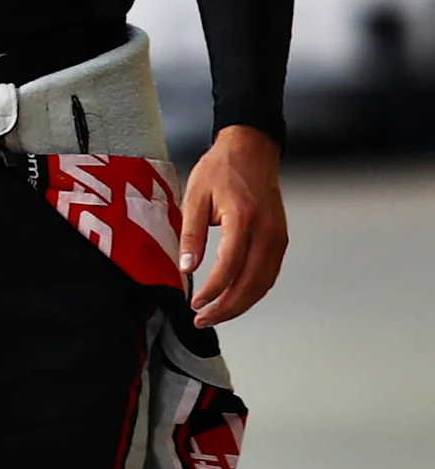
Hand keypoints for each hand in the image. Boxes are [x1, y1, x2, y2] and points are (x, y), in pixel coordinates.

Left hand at [178, 124, 287, 327]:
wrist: (252, 149)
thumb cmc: (221, 169)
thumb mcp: (195, 197)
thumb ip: (191, 234)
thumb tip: (187, 268)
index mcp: (243, 219)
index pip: (230, 267)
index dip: (213, 291)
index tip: (195, 304)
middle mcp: (267, 231)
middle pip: (251, 282)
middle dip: (227, 307)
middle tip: (202, 319)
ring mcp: (278, 236)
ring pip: (264, 282)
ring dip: (241, 304)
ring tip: (216, 315)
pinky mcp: (281, 238)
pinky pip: (270, 273)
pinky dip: (254, 290)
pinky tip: (235, 299)